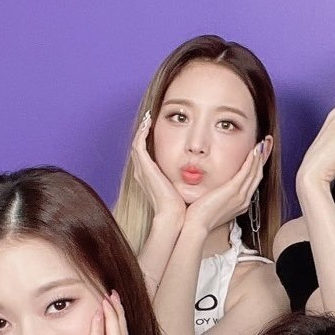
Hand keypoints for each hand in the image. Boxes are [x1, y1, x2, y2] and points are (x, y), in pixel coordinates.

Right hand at [129, 112, 186, 226]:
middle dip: (143, 134)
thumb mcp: (182, 188)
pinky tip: (148, 123)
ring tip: (148, 119)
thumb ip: (185, 179)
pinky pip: (138, 145)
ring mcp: (142, 170)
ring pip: (137, 144)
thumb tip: (198, 172)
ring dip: (142, 130)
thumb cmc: (180, 206)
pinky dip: (142, 133)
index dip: (149, 143)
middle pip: (138, 148)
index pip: (146, 156)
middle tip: (149, 120)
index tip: (157, 131)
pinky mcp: (144, 167)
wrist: (174, 215)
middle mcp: (143, 173)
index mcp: (150, 178)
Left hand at [186, 137, 269, 232]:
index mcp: (240, 204)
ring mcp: (240, 196)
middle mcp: (244, 200)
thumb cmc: (200, 217)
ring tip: (262, 143)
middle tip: (266, 144)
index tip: (260, 154)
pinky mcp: (233, 191)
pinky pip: (246, 172)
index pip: (252, 182)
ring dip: (259, 156)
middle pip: (257, 175)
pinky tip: (253, 150)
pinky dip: (251, 160)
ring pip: (254, 172)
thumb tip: (214, 187)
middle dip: (263, 158)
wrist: (196, 226)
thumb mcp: (213, 205)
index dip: (258, 166)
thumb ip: (218, 195)